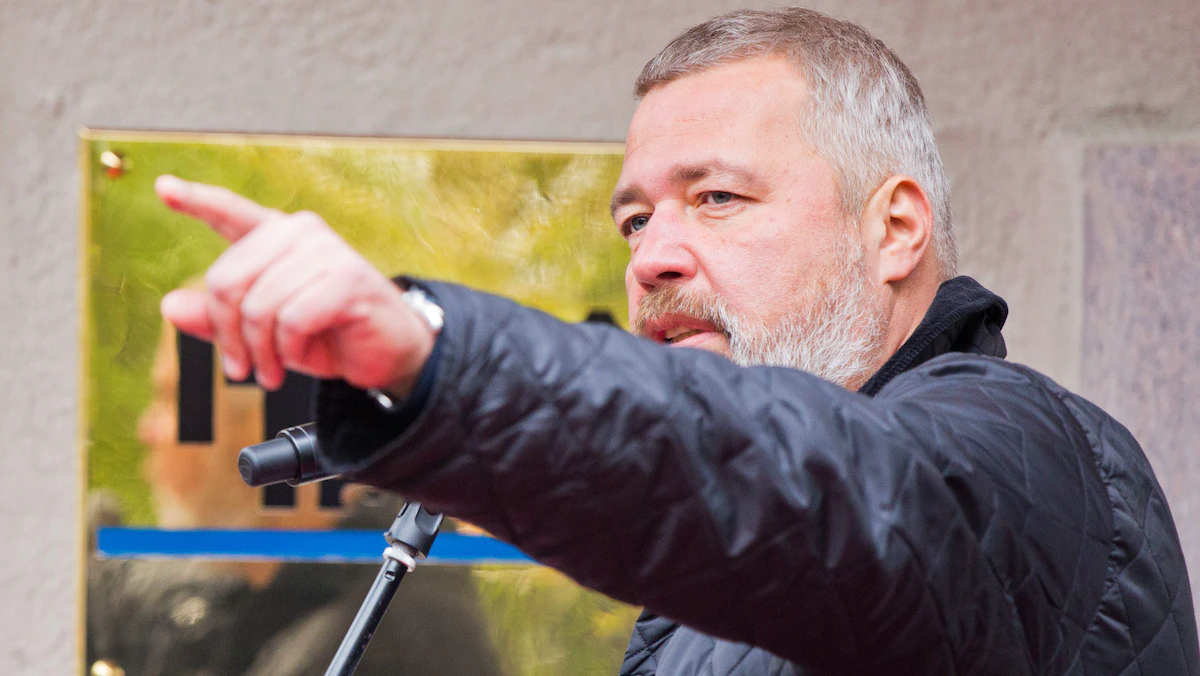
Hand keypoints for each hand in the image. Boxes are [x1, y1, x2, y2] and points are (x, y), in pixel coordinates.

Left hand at [156, 175, 435, 394]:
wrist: (389, 354)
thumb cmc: (329, 335)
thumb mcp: (265, 332)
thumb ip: (218, 319)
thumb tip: (170, 307)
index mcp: (279, 238)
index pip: (231, 212)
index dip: (197, 200)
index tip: (164, 189)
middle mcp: (301, 234)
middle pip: (226, 279)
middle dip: (227, 334)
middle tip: (241, 368)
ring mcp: (327, 252)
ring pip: (258, 305)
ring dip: (261, 351)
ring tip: (272, 371)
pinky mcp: (347, 279)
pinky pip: (292, 319)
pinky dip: (290, 350)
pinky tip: (299, 358)